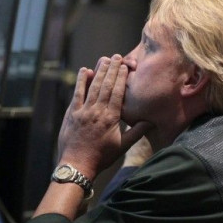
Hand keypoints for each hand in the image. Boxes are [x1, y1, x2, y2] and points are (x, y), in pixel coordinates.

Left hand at [57, 55, 149, 177]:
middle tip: (116, 56)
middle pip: (105, 85)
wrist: (77, 165)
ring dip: (99, 71)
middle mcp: (97, 111)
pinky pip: (77, 94)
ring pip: (92, 87)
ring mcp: (83, 111)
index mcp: (111, 118)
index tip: (125, 66)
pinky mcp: (71, 114)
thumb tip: (151, 121)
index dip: (121, 78)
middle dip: (111, 69)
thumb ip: (137, 132)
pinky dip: (81, 82)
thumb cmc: (102, 157)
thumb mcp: (123, 146)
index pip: (117, 92)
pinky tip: (84, 71)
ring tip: (104, 59)